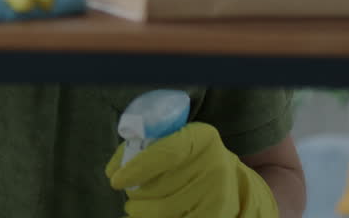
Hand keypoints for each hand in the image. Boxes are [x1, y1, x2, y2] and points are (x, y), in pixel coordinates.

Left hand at [105, 123, 277, 217]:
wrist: (235, 182)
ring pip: (165, 212)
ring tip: (138, 209)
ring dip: (143, 213)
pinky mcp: (217, 217)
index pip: (165, 153)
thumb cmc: (192, 159)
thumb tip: (113, 172)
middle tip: (130, 196)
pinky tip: (151, 216)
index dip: (138, 168)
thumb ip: (143, 148)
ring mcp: (219, 195)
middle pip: (161, 189)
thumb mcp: (176, 142)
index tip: (116, 181)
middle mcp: (214, 165)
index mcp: (202, 138)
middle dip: (136, 196)